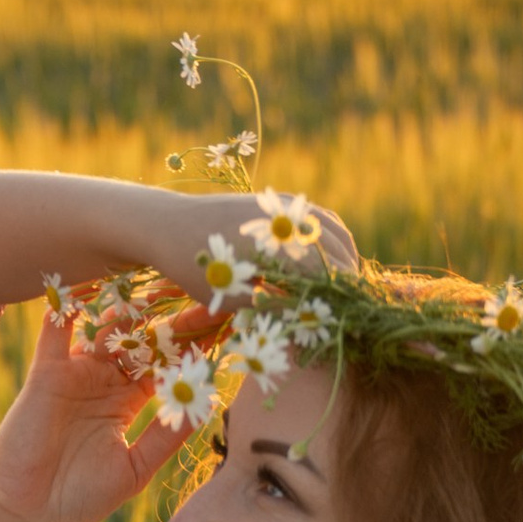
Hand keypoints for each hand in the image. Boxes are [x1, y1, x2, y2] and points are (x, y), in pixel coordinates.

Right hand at [0, 306, 210, 521]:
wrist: (22, 509)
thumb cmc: (76, 498)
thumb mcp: (134, 470)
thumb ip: (165, 438)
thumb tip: (204, 407)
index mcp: (126, 402)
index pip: (165, 366)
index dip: (193, 350)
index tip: (225, 329)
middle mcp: (103, 381)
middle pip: (143, 342)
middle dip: (174, 323)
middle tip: (208, 302)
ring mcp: (75, 372)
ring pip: (108, 329)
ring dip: (135, 308)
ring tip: (166, 287)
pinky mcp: (48, 372)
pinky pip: (57, 330)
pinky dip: (69, 307)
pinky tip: (92, 284)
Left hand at [132, 187, 358, 306]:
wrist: (168, 224)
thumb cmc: (196, 268)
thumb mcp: (233, 299)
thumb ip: (273, 307)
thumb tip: (309, 321)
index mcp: (276, 246)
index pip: (325, 272)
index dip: (340, 296)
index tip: (350, 315)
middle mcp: (285, 220)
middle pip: (336, 247)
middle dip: (348, 274)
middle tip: (354, 302)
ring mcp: (282, 205)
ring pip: (331, 227)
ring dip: (344, 251)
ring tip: (347, 279)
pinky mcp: (275, 200)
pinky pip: (316, 215)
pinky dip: (331, 234)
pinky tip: (331, 254)